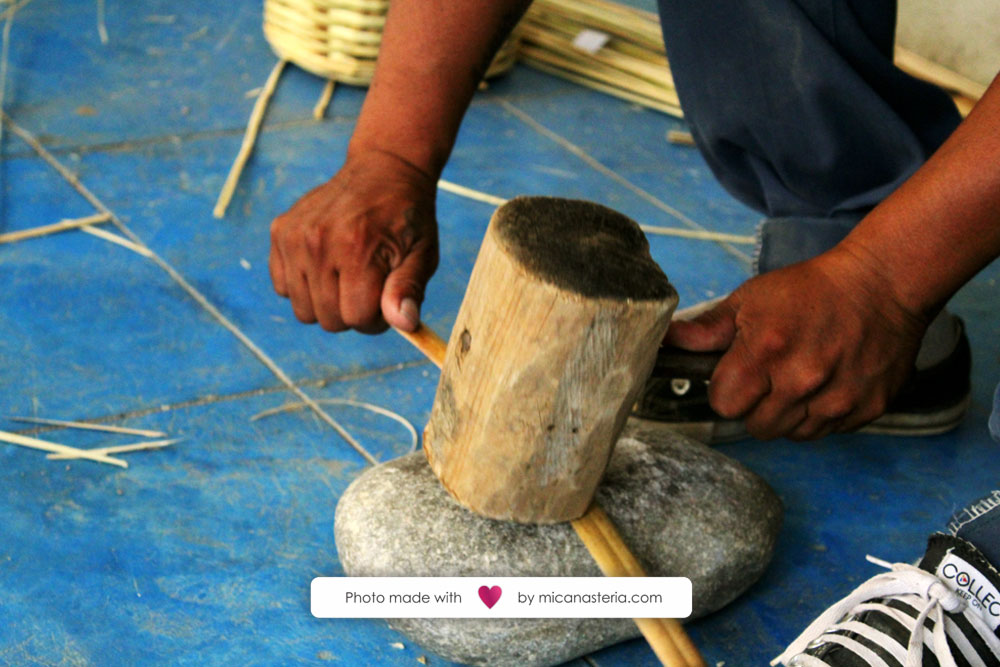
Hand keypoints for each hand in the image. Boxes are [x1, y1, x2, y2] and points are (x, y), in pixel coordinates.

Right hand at [269, 149, 438, 333]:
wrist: (383, 171)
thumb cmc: (407, 218)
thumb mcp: (422, 254)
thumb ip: (409, 289)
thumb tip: (404, 324)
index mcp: (357, 248)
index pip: (356, 318)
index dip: (375, 318)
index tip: (386, 297)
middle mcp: (319, 242)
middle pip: (329, 319)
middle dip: (353, 312)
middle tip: (369, 284)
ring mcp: (294, 236)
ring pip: (304, 310)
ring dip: (327, 303)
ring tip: (347, 275)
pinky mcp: (280, 232)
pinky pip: (283, 288)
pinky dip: (304, 286)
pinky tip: (326, 266)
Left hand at [665, 247, 929, 439]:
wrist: (883, 284)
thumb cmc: (811, 290)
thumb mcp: (751, 299)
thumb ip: (708, 329)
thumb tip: (667, 341)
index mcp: (765, 352)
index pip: (724, 405)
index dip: (727, 391)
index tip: (738, 375)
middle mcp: (801, 381)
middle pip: (756, 426)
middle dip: (756, 405)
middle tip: (771, 376)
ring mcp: (837, 399)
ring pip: (791, 433)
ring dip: (788, 413)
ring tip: (800, 377)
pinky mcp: (867, 409)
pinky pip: (827, 431)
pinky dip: (821, 414)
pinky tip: (826, 383)